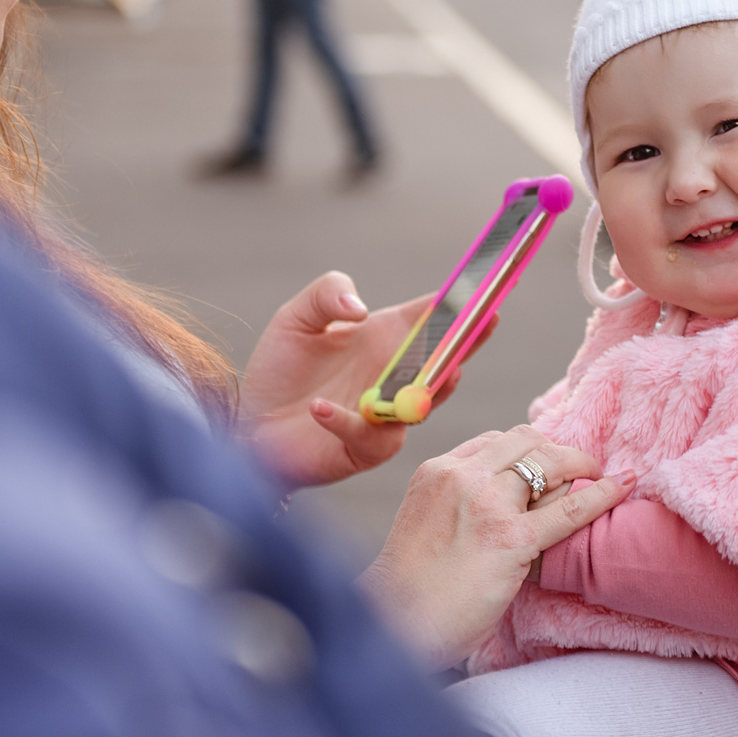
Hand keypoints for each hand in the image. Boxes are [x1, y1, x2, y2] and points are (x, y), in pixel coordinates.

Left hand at [237, 272, 487, 486]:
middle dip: (469, 342)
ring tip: (440, 371)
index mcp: (387, 338)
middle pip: (445, 359)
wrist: (251, 421)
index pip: (433, 317)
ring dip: (432, 388)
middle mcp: (395, 376)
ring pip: (423, 403)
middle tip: (487, 323)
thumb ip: (328, 293)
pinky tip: (320, 408)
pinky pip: (368, 435)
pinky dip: (346, 421)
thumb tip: (361, 309)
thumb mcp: (297, 317)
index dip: (461, 303)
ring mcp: (387, 414)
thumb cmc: (280, 368)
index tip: (485, 288)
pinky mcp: (365, 448)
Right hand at [358, 427, 632, 667]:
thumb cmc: (410, 589)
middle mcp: (461, 477)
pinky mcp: (511, 539)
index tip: (547, 465)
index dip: (528, 451)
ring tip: (599, 475)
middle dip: (558, 451)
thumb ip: (458, 504)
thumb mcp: (426, 524)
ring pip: (549, 463)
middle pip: (526, 442)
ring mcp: (487, 505)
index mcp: (437, 471)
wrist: (396, 623)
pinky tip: (621, 486)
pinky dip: (601, 494)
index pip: (495, 442)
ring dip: (580, 464)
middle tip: (581, 468)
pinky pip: (570, 508)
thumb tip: (506, 502)